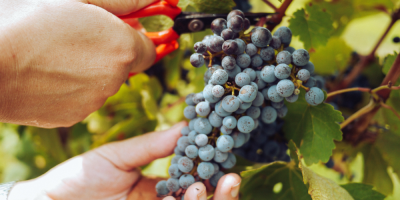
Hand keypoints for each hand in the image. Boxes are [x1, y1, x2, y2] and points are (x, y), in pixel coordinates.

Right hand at [0, 0, 155, 127]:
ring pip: (102, 82)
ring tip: (53, 52)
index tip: (121, 28)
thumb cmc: (24, 20)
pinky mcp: (71, 116)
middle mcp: (114, 79)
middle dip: (110, 50)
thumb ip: (123, 1)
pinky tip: (44, 72)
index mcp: (122, 48)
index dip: (135, 37)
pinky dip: (71, 87)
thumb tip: (153, 2)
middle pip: (125, 64)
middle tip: (77, 34)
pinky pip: (81, 98)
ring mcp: (93, 101)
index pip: (150, 48)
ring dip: (89, 68)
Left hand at [8, 122, 241, 199]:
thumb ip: (152, 145)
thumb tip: (186, 125)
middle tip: (231, 178)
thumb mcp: (119, 157)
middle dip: (221, 195)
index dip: (213, 170)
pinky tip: (181, 198)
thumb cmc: (80, 176)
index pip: (195, 180)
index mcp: (161, 188)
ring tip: (202, 186)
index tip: (225, 154)